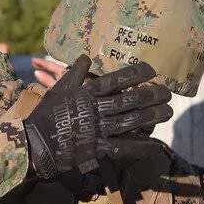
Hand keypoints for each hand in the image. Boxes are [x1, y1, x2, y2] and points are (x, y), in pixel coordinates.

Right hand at [22, 55, 172, 178]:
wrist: (35, 141)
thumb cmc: (46, 113)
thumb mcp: (58, 88)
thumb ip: (75, 72)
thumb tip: (85, 56)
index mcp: (86, 92)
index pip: (116, 79)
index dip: (136, 73)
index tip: (152, 70)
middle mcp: (95, 109)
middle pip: (129, 100)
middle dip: (152, 95)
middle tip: (167, 93)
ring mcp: (97, 129)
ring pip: (131, 121)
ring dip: (152, 116)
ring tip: (168, 112)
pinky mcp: (97, 148)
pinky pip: (124, 147)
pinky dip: (141, 147)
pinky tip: (156, 145)